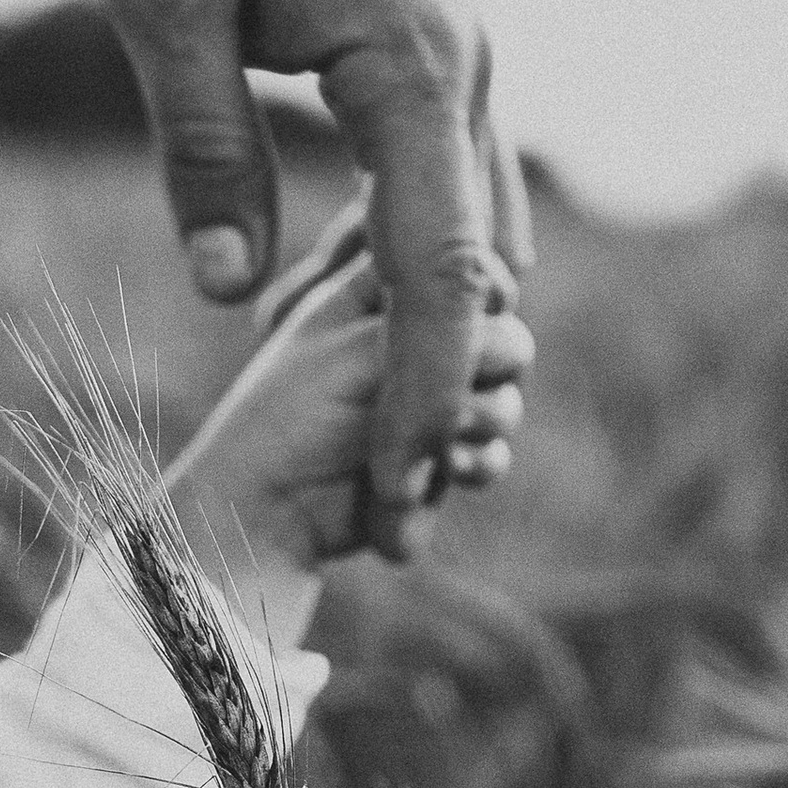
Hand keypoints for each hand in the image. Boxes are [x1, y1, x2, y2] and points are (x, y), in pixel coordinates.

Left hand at [98, 0, 534, 560]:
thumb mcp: (159, 2)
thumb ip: (203, 151)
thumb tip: (233, 296)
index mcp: (414, 68)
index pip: (439, 274)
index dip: (430, 393)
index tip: (411, 488)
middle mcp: (468, 65)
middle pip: (482, 269)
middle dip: (452, 391)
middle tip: (404, 508)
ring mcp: (463, 46)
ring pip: (480, 224)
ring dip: (449, 329)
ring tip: (397, 437)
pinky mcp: (435, 32)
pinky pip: (453, 174)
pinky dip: (433, 257)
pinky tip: (371, 313)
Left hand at [166, 239, 532, 628]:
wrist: (266, 510)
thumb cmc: (293, 414)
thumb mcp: (366, 352)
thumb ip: (444, 334)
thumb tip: (522, 334)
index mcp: (385, 288)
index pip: (470, 277)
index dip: (474, 312)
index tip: (441, 337)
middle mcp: (416, 339)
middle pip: (506, 340)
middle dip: (478, 378)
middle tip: (444, 405)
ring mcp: (432, 400)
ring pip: (505, 402)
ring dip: (477, 429)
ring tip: (440, 451)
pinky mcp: (439, 456)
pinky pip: (490, 455)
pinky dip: (472, 469)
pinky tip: (443, 479)